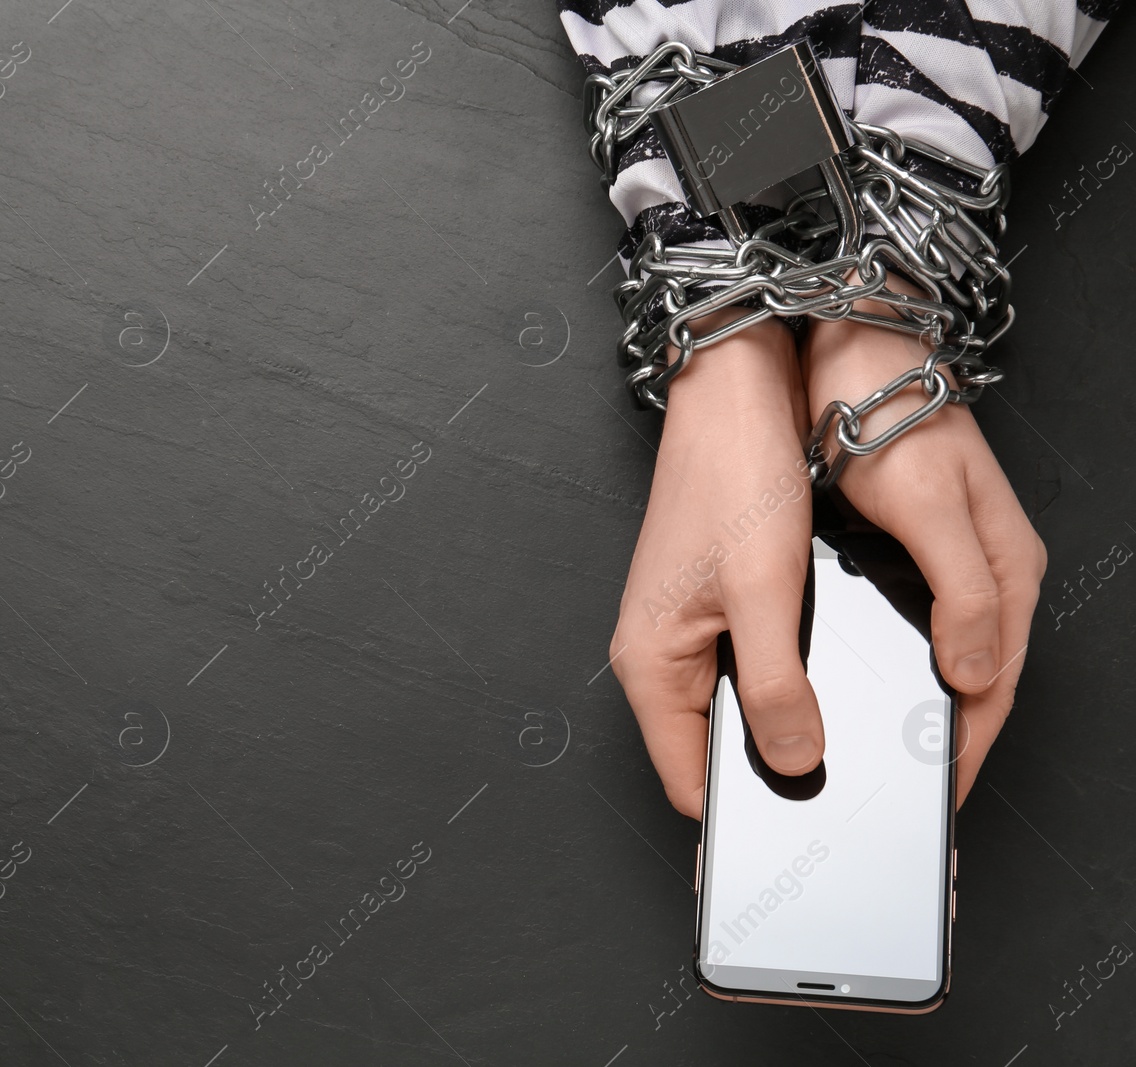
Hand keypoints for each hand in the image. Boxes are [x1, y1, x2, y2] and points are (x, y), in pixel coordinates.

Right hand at [610, 310, 823, 818]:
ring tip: (839, 736)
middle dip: (774, 776)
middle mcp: (659, 659)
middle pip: (714, 754)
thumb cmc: (729, 475)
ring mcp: (685, 636)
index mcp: (650, 665)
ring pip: (737, 716)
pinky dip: (790, 689)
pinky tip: (827, 683)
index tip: (806, 837)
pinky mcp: (713, 614)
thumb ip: (778, 684)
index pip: (692, 785)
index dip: (747, 818)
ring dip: (785, 728)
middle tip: (842, 788)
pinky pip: (750, 677)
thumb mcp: (764, 589)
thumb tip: (797, 758)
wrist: (732, 397)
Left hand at [802, 277, 1047, 807]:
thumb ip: (963, 593)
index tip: (928, 800)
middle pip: (969, 684)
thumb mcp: (929, 507)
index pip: (992, 689)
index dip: (962, 748)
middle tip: (888, 796)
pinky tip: (852, 687)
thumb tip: (977, 674)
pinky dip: (888, 667)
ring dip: (911, 710)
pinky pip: (911, 631)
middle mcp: (988, 576)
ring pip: (941, 661)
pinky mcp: (916, 551)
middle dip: (934, 743)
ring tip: (867, 759)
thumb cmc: (892, 413)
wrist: (856, 348)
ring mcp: (953, 565)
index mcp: (1006, 573)